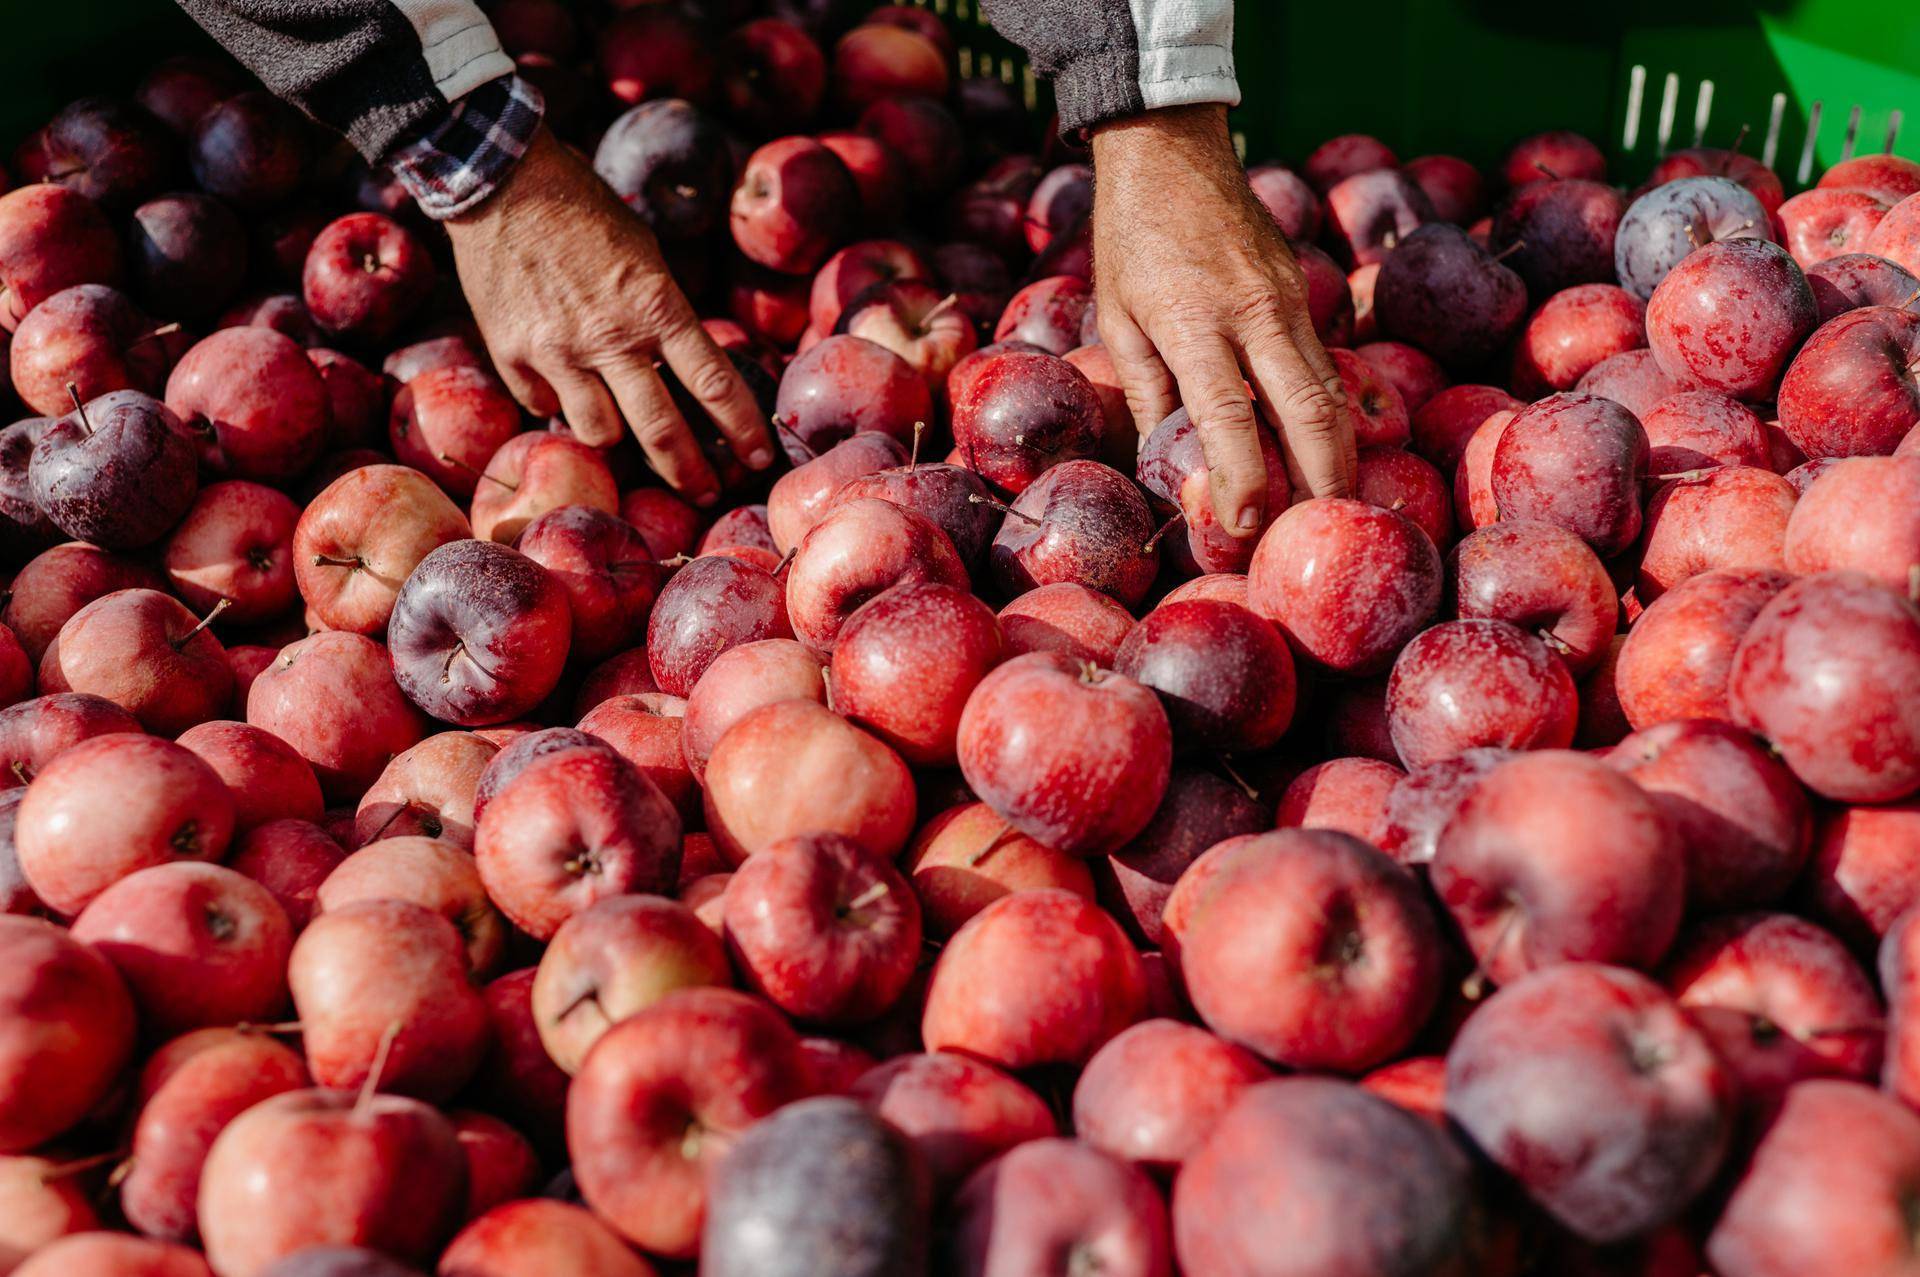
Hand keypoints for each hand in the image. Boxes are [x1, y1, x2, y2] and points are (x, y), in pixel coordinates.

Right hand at [444, 125, 772, 505]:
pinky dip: (555, 402)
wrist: (501, 181)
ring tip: (621, 428)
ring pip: (600, 433)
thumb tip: (678, 366)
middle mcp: (612, 337)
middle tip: (706, 493)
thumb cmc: (585, 210)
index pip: (715, 385)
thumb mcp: (645, 254)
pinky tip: (559, 383)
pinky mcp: (513, 355)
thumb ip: (662, 314)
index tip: (757, 458)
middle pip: (662, 431)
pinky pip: (544, 404)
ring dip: (615, 437)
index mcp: (657, 306)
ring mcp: (559, 352)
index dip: (742, 430)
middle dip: (689, 473)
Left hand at [1091, 105, 1355, 532]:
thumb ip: (1148, 393)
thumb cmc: (1131, 241)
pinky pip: (1327, 361)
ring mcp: (1288, 298)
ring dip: (1339, 452)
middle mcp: (1254, 312)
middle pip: (1310, 411)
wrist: (1171, 152)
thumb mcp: (1118, 319)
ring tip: (1331, 500)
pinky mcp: (1303, 290)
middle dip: (1324, 478)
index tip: (1245, 526)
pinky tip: (1330, 447)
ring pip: (1332, 390)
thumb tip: (1167, 465)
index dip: (1242, 478)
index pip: (1227, 416)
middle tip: (1320, 528)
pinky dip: (1335, 410)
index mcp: (1194, 322)